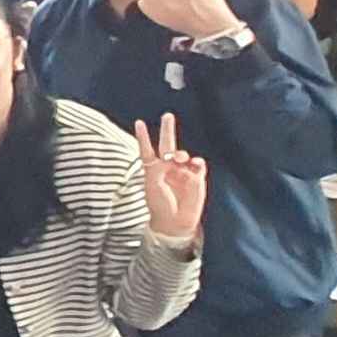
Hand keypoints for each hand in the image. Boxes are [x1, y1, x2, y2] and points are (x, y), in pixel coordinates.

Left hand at [134, 114, 208, 242]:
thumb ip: (157, 168)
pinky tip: (194, 163)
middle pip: (167, 144)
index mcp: (153, 168)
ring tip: (179, 158)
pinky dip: (196, 162)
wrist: (174, 221)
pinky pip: (198, 164)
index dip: (143, 137)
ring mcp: (182, 171)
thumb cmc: (159, 204)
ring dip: (181, 153)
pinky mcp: (196, 178)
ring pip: (183, 154)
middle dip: (168, 130)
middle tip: (168, 115)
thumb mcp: (152, 185)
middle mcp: (167, 167)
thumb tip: (170, 156)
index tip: (139, 122)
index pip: (147, 149)